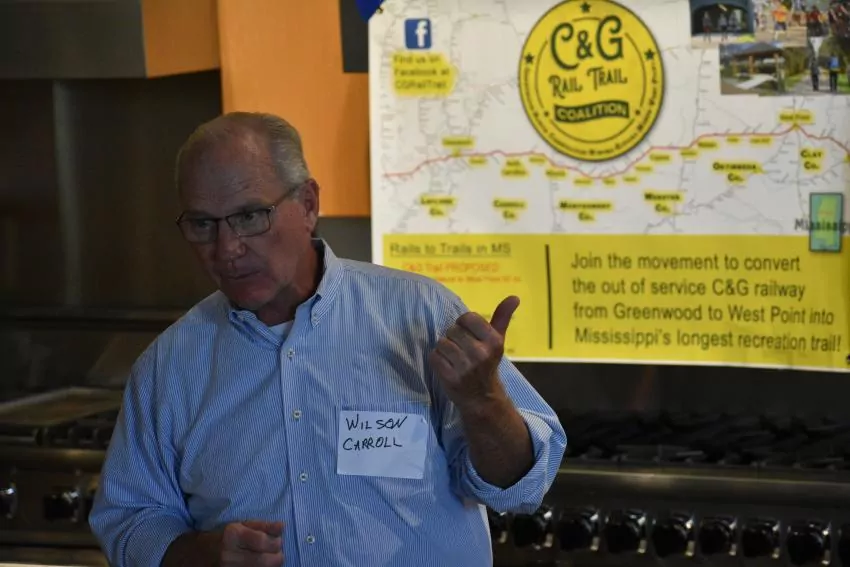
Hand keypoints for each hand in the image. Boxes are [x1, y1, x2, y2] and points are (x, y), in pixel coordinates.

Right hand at [219, 521, 283, 565]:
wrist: (202, 553)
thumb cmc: (227, 536)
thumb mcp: (243, 525)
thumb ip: (264, 526)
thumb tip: (282, 526)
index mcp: (233, 535)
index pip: (262, 541)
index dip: (276, 542)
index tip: (278, 541)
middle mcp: (229, 555)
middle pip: (264, 561)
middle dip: (277, 557)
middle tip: (276, 553)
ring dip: (271, 565)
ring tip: (268, 558)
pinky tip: (261, 564)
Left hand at [429, 296, 519, 411]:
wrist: (482, 398)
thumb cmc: (487, 364)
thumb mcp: (497, 340)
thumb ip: (503, 317)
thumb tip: (515, 296)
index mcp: (493, 341)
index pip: (467, 317)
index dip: (464, 325)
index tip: (469, 337)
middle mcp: (480, 353)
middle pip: (452, 330)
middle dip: (454, 339)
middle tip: (462, 351)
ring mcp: (465, 366)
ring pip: (441, 343)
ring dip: (444, 350)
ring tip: (454, 359)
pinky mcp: (450, 377)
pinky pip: (434, 356)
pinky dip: (437, 360)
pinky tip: (447, 367)